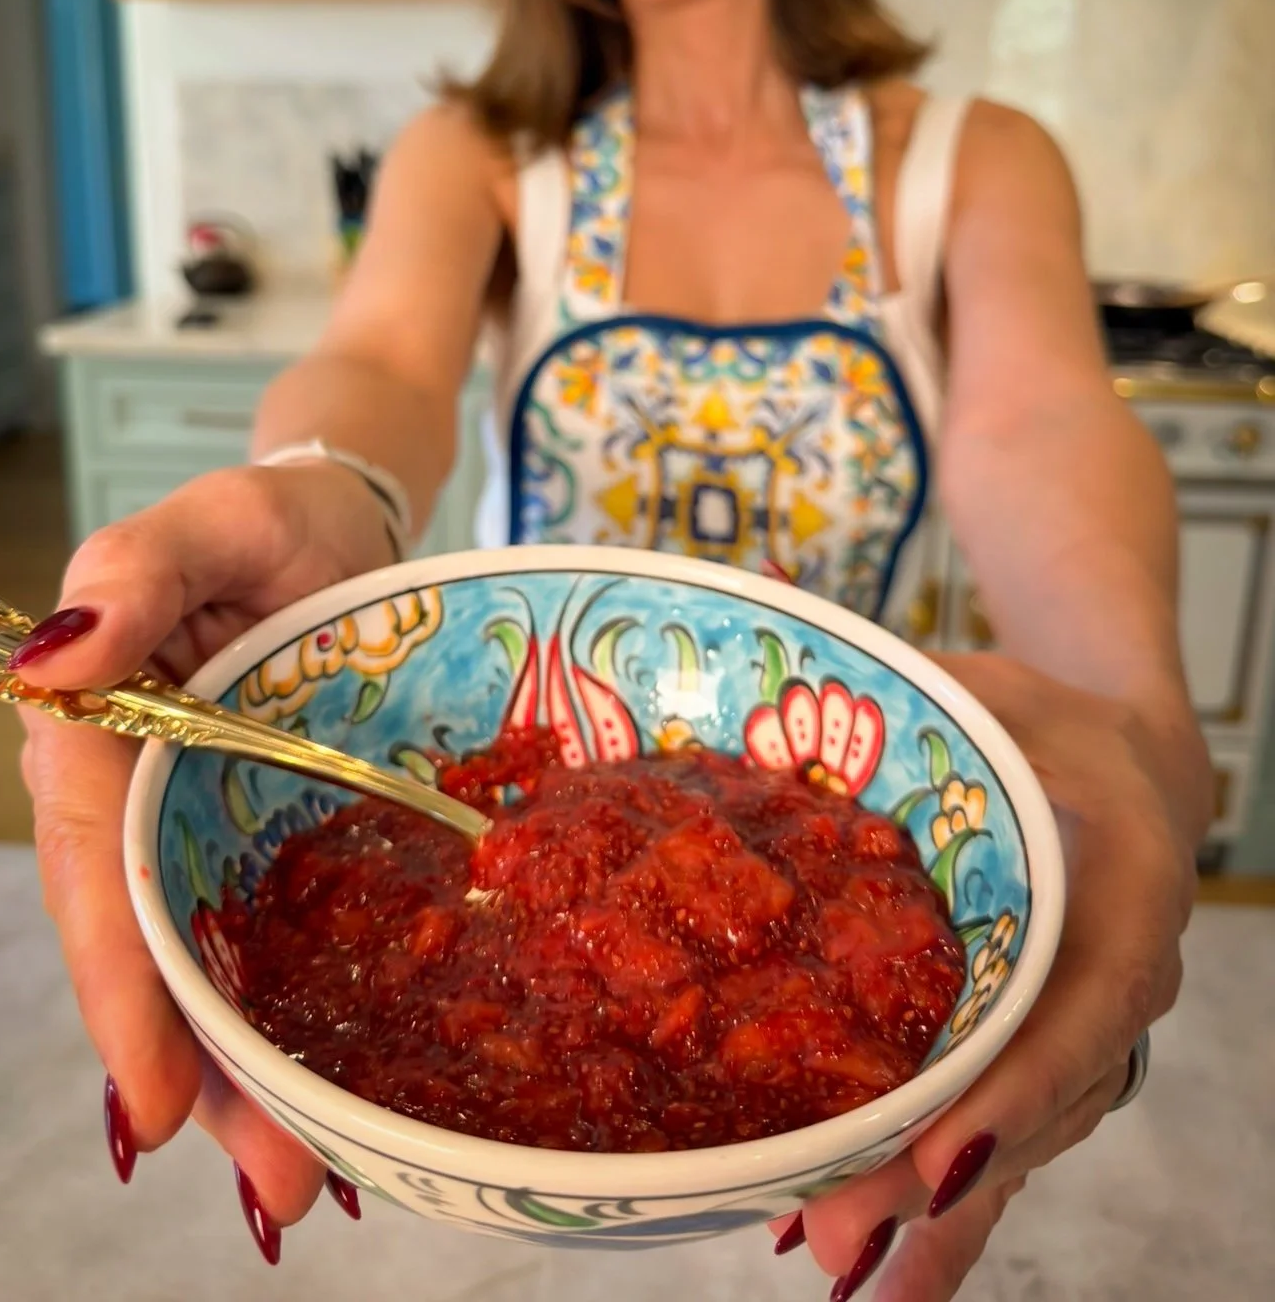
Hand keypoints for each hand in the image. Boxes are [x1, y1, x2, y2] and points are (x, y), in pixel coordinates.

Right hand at [16, 463, 393, 1253]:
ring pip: (197, 959)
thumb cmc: (270, 514)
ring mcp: (196, 817)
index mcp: (96, 722)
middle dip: (191, 1067)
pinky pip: (252, 930)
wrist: (344, 517)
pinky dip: (276, 1010)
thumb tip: (58, 659)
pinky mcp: (255, 830)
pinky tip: (320, 1088)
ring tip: (303, 1175)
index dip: (118, 981)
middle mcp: (133, 788)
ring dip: (241, 1072)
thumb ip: (136, 574)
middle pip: (145, 943)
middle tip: (275, 1177)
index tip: (154, 1095)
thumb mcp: (210, 519)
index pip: (93, 864)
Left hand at [770, 653, 1202, 1300]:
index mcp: (1126, 887)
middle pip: (1036, 1096)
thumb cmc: (1051, 724)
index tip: (948, 1151)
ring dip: (934, 1206)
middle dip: (939, 1171)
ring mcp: (1088, 1031)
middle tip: (842, 1226)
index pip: (1082, 1002)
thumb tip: (810, 702)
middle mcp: (1121, 979)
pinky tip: (880, 1278)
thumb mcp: (1000, 695)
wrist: (1128, 769)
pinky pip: (1009, 1142)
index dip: (1015, 1081)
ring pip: (1021, 1136)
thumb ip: (934, 706)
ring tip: (837, 1255)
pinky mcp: (1050, 1057)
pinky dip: (949, 1212)